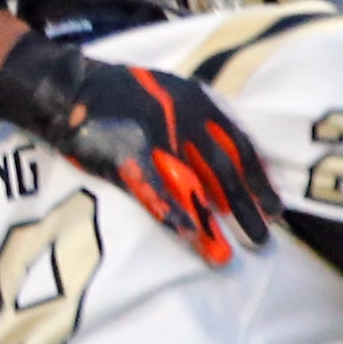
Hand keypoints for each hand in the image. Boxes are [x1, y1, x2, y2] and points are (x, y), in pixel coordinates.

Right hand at [0, 36, 280, 265]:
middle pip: (224, 171)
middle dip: (245, 208)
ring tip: (224, 256)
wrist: (68, 88)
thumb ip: (194, 125)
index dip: (258, 179)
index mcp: (196, 102)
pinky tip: (187, 237)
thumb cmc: (117, 95)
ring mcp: (156, 138)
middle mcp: (183, 119)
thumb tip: (219, 166)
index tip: (274, 207)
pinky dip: (172, 214)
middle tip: (261, 240)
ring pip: (193, 187)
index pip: (239, 145)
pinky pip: (154, 192)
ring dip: (210, 224)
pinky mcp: (127, 156)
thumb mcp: (167, 96)